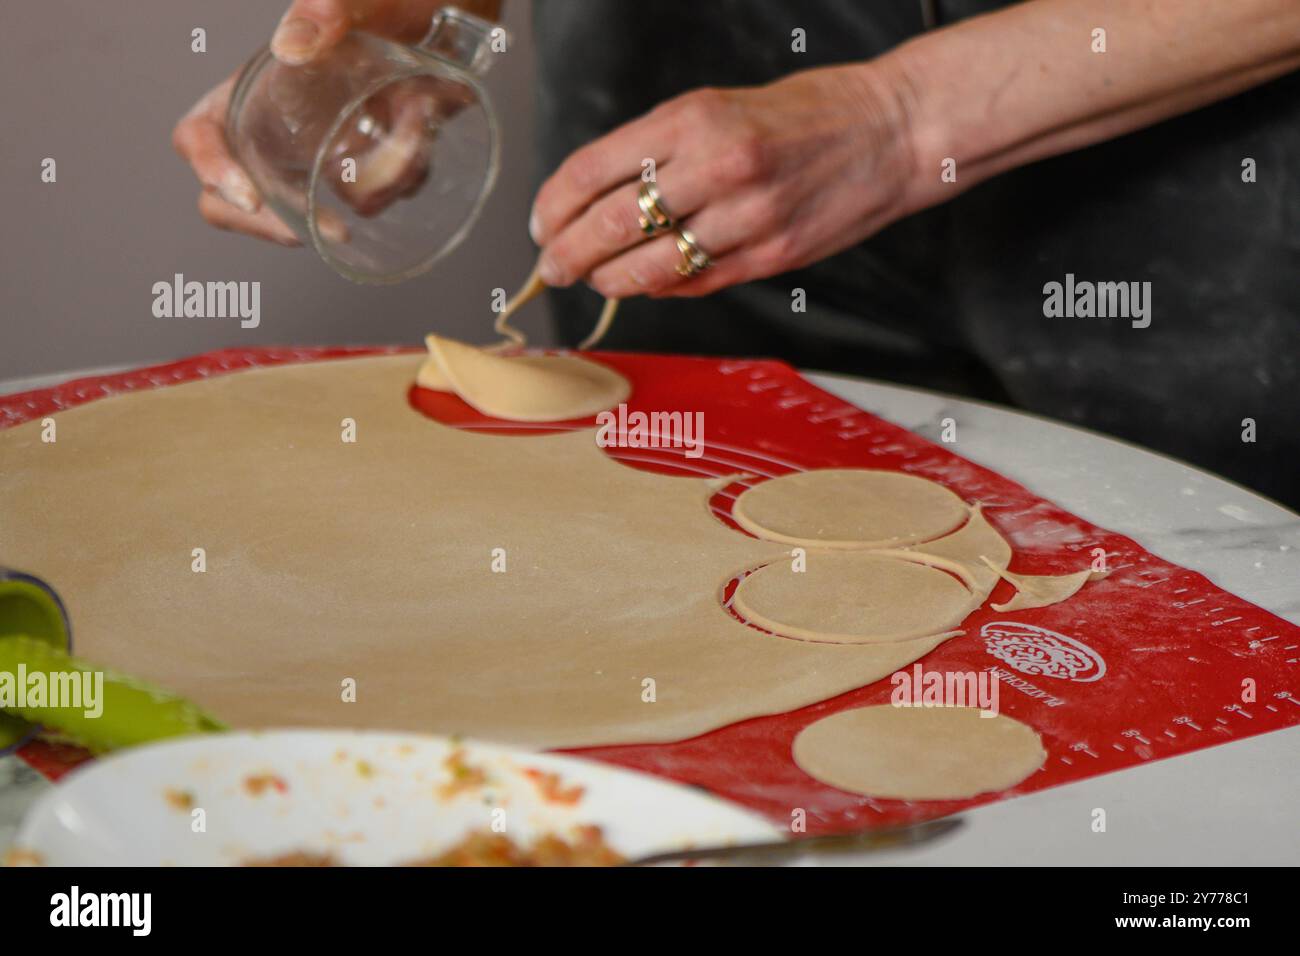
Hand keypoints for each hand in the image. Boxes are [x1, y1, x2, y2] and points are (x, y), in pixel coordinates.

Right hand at [171, 0, 441, 244]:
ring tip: (406, 159)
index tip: (249, 198)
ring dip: (363, 196)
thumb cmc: (398, 3)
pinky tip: (420, 154)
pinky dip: (395, 189)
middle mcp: (280, 128)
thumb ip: (327, 9)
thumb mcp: (362, 0)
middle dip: (275, 224)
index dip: (211, 169)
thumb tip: (294, 47)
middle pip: (240, 199)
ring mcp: (320, 154)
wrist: (452, 19)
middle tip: (327, 229)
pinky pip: (366, 203)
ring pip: (314, 211)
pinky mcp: (364, 170)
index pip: (200, 135)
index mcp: (257, 88)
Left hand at [529, 63, 920, 298]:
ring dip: (609, 281)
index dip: (553, 205)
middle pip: (609, 225)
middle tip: (550, 268)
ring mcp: (746, 217)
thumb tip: (598, 198)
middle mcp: (716, 166)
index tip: (541, 223)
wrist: (891, 130)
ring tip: (595, 281)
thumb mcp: (720, 105)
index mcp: (694, 118)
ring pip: (649, 267)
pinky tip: (648, 284)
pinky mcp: (772, 257)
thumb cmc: (806, 114)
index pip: (592, 170)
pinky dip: (662, 288)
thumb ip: (659, 149)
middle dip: (566, 255)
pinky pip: (696, 283)